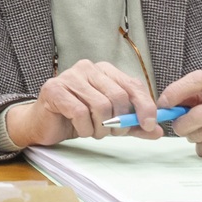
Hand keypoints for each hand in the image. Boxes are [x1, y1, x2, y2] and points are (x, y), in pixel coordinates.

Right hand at [6, 60, 162, 146]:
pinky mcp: (54, 89)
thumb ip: (133, 124)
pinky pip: (79, 112)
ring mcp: (70, 76)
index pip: (132, 84)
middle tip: (113, 133)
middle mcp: (88, 68)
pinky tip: (80, 130)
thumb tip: (158, 130)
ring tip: (94, 132)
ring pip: (100, 105)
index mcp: (104, 70)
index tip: (150, 125)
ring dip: (100, 128)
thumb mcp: (111, 122)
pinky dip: (84, 128)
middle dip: (120, 121)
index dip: (144, 106)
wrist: (43, 125)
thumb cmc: (77, 120)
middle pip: (118, 96)